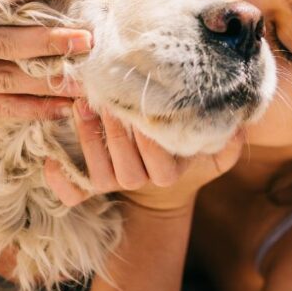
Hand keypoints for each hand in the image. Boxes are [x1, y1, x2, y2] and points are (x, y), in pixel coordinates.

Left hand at [44, 99, 245, 211]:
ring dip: (88, 140)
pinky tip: (50, 160)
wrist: (161, 181)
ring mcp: (115, 184)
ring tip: (81, 105)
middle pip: (125, 166)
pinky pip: (73, 194)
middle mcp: (141, 181)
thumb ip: (230, 138)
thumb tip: (241, 120)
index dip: (147, 139)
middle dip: (113, 132)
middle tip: (103, 96)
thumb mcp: (215, 149)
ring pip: (99, 174)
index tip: (139, 108)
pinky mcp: (90, 186)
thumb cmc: (186, 150)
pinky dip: (61, 182)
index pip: (160, 162)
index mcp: (168, 172)